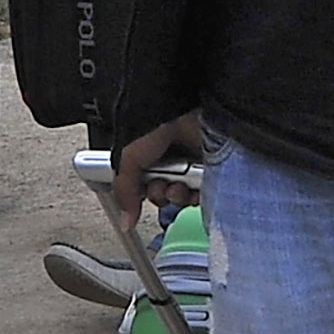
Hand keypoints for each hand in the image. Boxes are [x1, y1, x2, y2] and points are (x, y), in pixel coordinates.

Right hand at [108, 112, 208, 234]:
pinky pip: (203, 192)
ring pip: (184, 195)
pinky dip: (197, 194)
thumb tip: (125, 222)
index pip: (145, 188)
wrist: (182, 112)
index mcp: (149, 158)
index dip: (146, 194)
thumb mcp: (128, 158)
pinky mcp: (210, 168)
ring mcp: (191, 166)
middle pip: (164, 194)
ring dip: (178, 196)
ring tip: (178, 185)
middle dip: (162, 195)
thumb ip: (124, 192)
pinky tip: (193, 186)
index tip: (146, 191)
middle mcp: (170, 162)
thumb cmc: (154, 123)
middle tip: (162, 186)